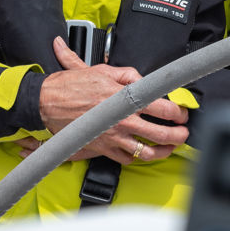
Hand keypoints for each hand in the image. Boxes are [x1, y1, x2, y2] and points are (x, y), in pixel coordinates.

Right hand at [34, 37, 189, 163]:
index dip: (179, 112)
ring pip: (145, 152)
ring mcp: (112, 138)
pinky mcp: (101, 149)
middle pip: (160, 134)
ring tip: (171, 147)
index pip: (163, 109)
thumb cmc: (72, 86)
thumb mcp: (105, 71)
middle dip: (178, 135)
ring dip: (163, 151)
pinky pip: (125, 159)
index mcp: (126, 101)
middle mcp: (122, 122)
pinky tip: (144, 152)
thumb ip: (130, 75)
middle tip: (184, 132)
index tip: (183, 113)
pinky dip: (137, 158)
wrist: (45, 103)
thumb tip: (146, 80)